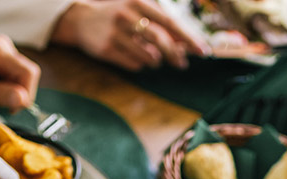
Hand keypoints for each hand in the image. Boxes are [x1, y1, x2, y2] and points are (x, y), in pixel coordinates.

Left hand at [0, 35, 39, 111]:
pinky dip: (3, 86)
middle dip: (16, 94)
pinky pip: (10, 74)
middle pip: (26, 75)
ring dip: (8, 91)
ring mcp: (1, 49)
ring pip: (19, 76)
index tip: (10, 108)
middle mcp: (3, 46)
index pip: (30, 74)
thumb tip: (22, 100)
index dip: (25, 95)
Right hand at [52, 0, 208, 70]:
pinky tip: (136, 57)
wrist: (82, 19)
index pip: (170, 22)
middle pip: (160, 40)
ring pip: (147, 55)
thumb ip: (162, 22)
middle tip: (182, 63)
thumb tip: (186, 44)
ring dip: (156, 60)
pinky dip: (140, 64)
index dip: (188, 38)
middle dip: (175, 54)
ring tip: (155, 58)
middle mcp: (127, 15)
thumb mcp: (140, 9)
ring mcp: (115, 33)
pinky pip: (132, 63)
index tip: (203, 51)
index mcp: (139, 2)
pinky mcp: (105, 49)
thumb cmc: (120, 15)